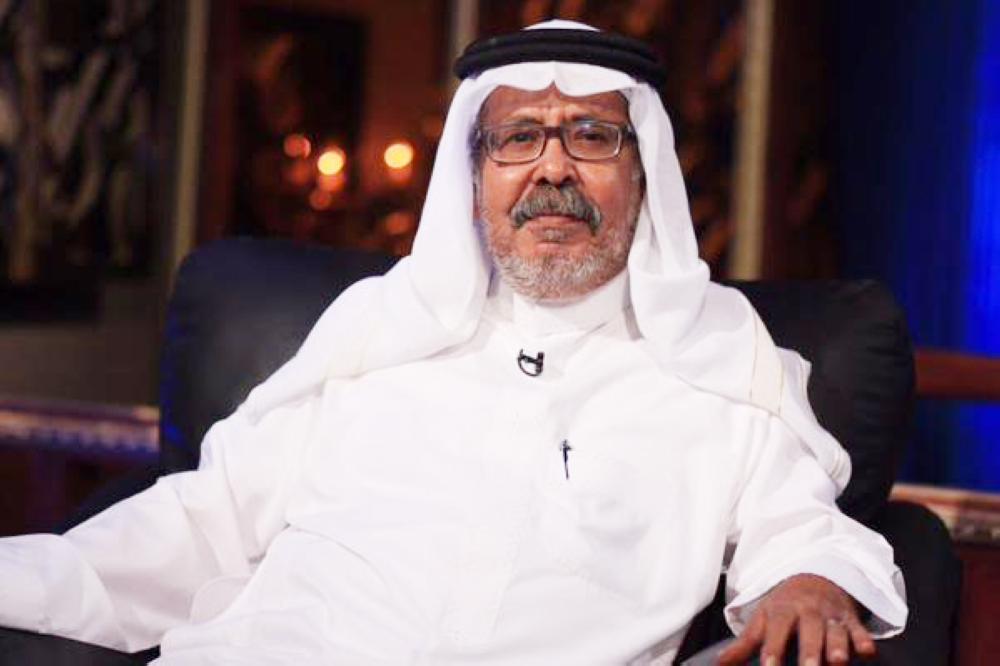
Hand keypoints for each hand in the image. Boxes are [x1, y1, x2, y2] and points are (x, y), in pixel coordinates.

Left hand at [717, 573, 875, 664]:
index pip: (777, 629)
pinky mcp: (850, 619)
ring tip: (837, 661)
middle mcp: (808, 611)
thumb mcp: (763, 619)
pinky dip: (864, 638)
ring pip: (835, 630)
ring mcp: (830, 615)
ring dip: (837, 645)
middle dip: (810, 651)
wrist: (815, 577)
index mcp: (782, 611)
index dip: (773, 648)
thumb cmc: (784, 606)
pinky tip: (867, 650)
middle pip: (809, 630)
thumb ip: (743, 644)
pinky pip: (859, 628)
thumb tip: (719, 664)